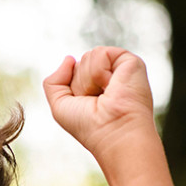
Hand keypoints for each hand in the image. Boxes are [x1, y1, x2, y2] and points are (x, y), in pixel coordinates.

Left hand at [42, 47, 156, 158]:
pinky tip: (112, 86)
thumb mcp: (60, 105)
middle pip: (80, 63)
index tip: (87, 106)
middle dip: (80, 84)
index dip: (72, 88)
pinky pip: (101, 53)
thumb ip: (54, 81)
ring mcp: (120, 68)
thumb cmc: (88, 126)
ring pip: (89, 56)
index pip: (73, 70)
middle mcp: (109, 76)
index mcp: (95, 86)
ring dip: (89, 80)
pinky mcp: (131, 62)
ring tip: (105, 95)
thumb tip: (69, 58)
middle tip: (96, 101)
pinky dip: (99, 72)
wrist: (113, 132)